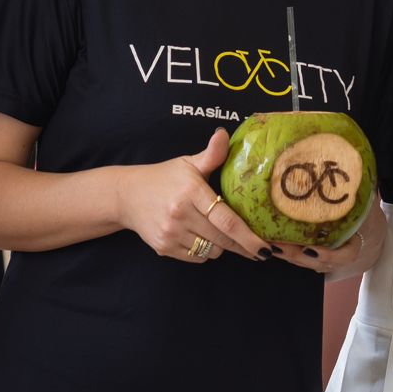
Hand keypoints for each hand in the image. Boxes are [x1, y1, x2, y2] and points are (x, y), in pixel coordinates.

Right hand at [115, 129, 270, 262]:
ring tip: (221, 233)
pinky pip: (196, 258)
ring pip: (211, 251)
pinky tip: (202, 237)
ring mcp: (170, 233)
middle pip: (222, 239)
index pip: (225, 219)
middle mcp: (180, 214)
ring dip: (222, 246)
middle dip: (243, 246)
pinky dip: (204, 252)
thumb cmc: (164, 177)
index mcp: (191, 192)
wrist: (127, 195)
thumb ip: (212, 154)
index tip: (265, 248)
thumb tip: (225, 134)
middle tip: (259, 249)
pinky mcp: (164, 248)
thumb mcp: (188, 163)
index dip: (248, 237)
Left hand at [269, 194, 385, 275]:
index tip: (310, 249)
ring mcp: (325, 262)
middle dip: (295, 255)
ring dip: (286, 256)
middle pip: (316, 263)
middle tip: (278, 245)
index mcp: (354, 245)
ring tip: (270, 244)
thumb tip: (356, 172)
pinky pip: (299, 261)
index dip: (327, 255)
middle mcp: (338, 259)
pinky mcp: (313, 260)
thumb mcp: (366, 206)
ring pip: (304, 263)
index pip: (345, 256)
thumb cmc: (364, 218)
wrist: (366, 234)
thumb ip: (361, 193)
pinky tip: (271, 244)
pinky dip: (286, 254)